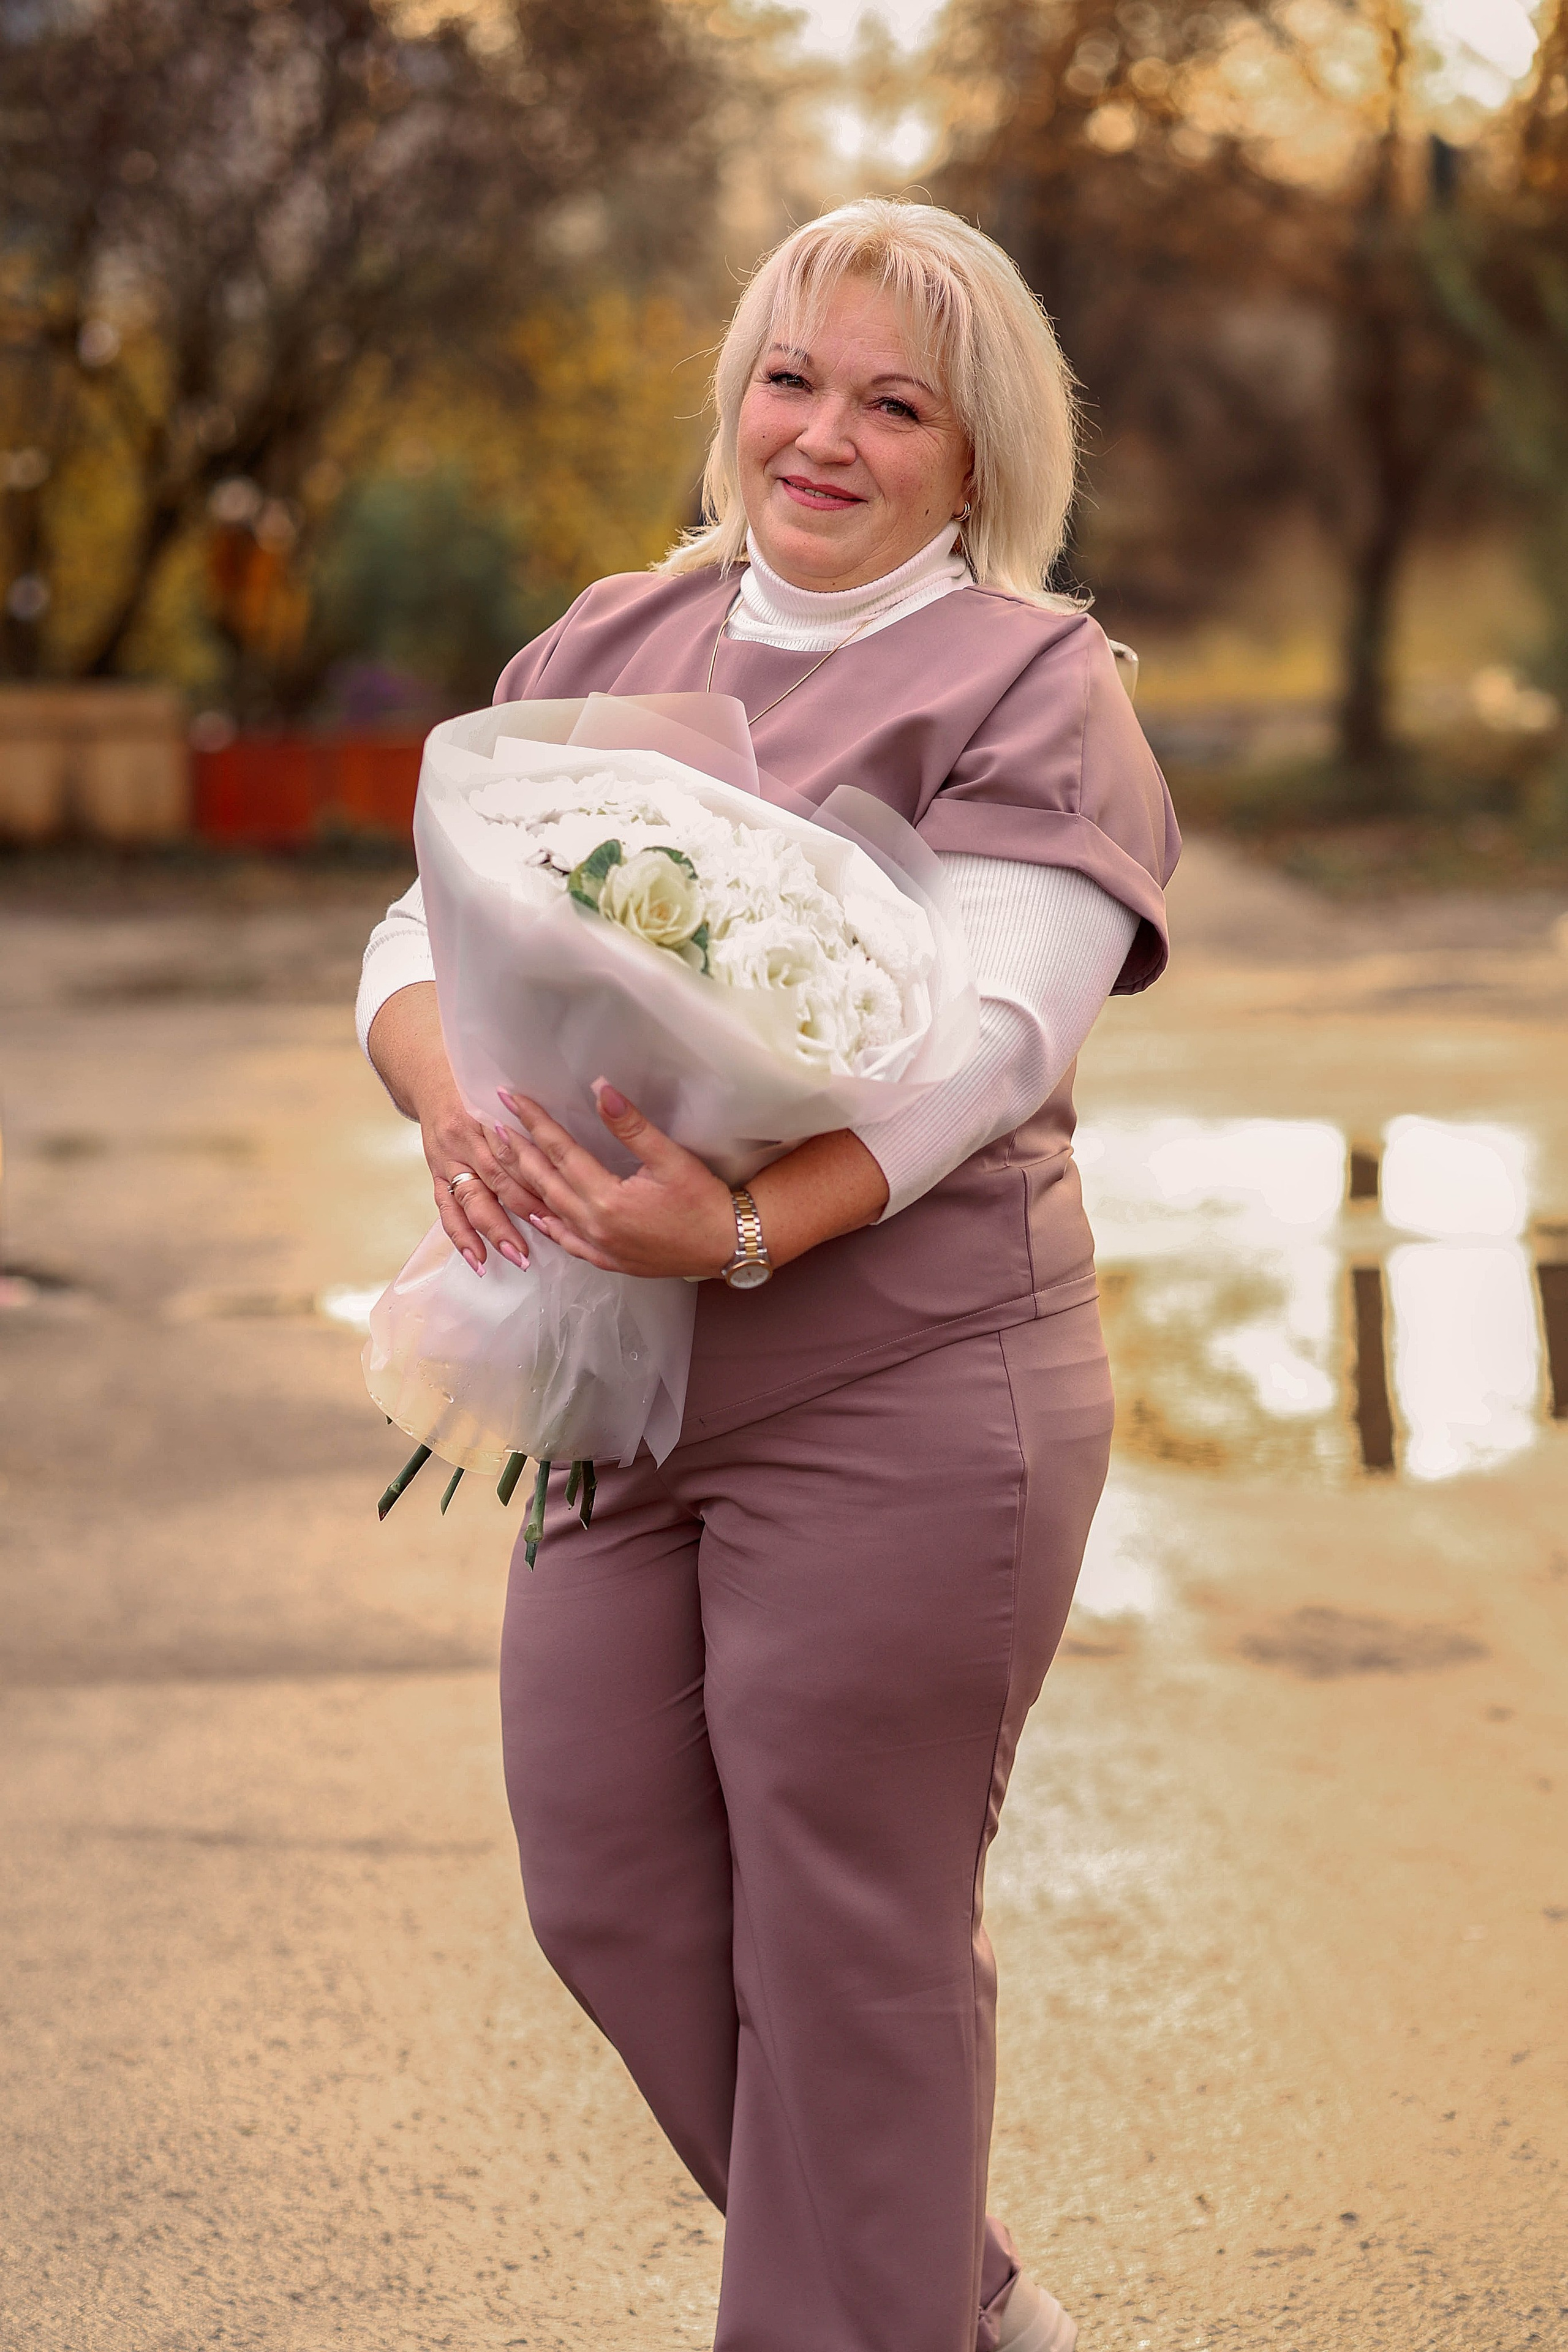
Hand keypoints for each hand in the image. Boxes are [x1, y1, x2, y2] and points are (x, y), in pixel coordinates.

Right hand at [364, 982, 547, 1275]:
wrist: (431, 1073)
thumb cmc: (478, 1082)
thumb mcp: (505, 1088)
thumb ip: (537, 1113)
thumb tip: (591, 1120)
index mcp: (486, 1117)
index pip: (516, 1154)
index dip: (539, 1178)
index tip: (565, 1200)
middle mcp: (465, 1140)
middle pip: (496, 1181)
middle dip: (522, 1212)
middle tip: (552, 1233)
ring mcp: (448, 1160)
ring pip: (472, 1201)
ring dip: (494, 1231)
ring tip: (518, 1257)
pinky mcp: (437, 1175)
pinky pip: (447, 1211)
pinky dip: (461, 1238)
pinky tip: (478, 1261)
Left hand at [491, 1082, 736, 1279]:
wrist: (727, 1247)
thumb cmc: (704, 1201)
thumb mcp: (671, 1159)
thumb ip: (632, 1126)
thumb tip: (601, 1088)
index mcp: (606, 1198)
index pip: (560, 1151)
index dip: (534, 1122)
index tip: (511, 1099)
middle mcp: (594, 1225)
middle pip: (544, 1181)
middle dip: (517, 1150)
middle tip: (492, 1124)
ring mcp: (598, 1247)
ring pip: (548, 1212)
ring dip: (523, 1184)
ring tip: (503, 1160)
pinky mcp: (608, 1260)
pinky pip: (567, 1242)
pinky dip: (547, 1225)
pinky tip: (536, 1215)